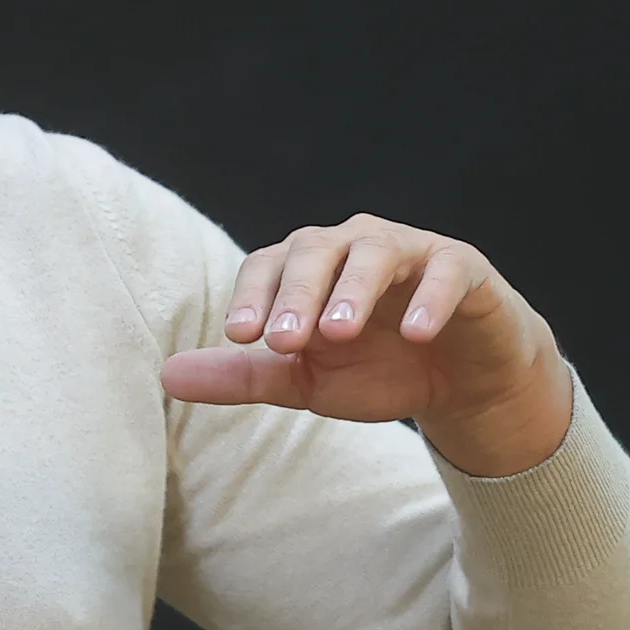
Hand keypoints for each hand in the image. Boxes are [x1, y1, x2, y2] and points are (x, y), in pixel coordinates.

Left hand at [161, 213, 573, 476]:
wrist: (460, 383)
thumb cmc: (375, 370)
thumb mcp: (305, 380)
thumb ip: (243, 375)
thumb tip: (167, 376)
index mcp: (306, 268)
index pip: (267, 265)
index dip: (252, 296)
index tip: (240, 337)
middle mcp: (350, 246)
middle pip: (313, 250)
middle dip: (295, 294)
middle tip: (283, 341)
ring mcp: (408, 250)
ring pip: (373, 251)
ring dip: (353, 289)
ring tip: (338, 332)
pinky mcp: (462, 267)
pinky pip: (445, 270)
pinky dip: (430, 297)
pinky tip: (416, 331)